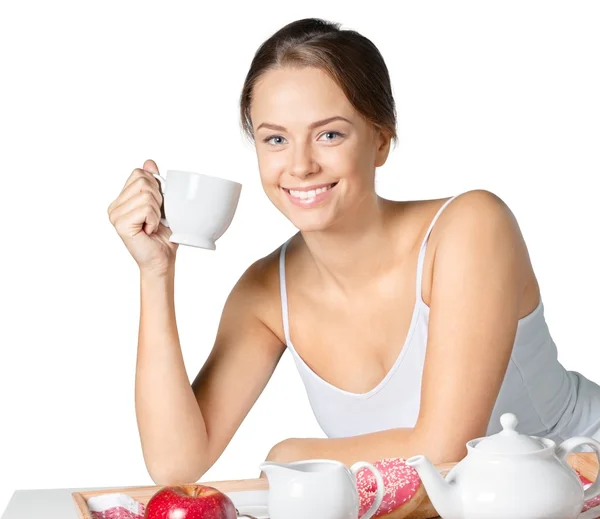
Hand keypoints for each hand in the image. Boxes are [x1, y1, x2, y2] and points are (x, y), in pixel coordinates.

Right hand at [108, 159, 177, 275]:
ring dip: (157, 211)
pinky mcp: (120, 224)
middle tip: (156, 217)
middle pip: (143, 181)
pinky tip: (149, 230)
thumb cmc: (163, 235)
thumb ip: (154, 183)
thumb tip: (149, 162)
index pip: (139, 174)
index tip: (158, 206)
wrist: (162, 259)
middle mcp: (114, 206)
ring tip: (153, 224)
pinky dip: (155, 219)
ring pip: (146, 194)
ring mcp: (115, 215)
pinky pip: (146, 208)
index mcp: (122, 199)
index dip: (156, 186)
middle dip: (158, 198)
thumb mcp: (162, 204)